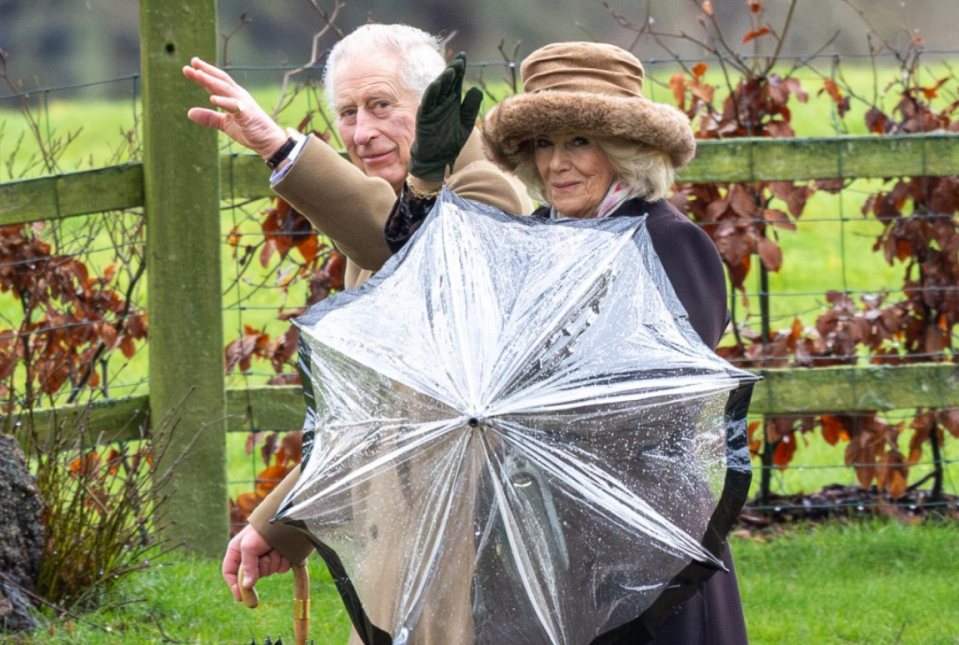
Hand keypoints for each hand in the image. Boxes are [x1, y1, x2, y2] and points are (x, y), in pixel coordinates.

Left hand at [183, 57, 289, 160]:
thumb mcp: (225, 124)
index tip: (190, 67)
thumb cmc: (250, 130)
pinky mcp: (247, 114)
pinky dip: (224, 101)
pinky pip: (234, 106)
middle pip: (220, 80)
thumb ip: (209, 117)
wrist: (270, 142)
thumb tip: (189, 113)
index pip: (217, 82)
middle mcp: (239, 96)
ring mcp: (244, 103)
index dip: (204, 74)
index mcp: (233, 97)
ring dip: (211, 81)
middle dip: (206, 71)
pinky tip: (212, 98)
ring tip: (198, 74)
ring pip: (225, 88)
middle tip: (192, 63)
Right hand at [222, 524, 292, 601]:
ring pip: (268, 572)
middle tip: (265, 554)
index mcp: (238, 550)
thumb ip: (247, 567)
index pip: (230, 572)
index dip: (234, 584)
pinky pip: (281, 568)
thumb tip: (246, 586)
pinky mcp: (280, 557)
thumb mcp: (249, 547)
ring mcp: (267, 557)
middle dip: (261, 567)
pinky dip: (283, 562)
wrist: (287, 519)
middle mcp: (251, 555)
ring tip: (275, 548)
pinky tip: (284, 551)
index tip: (240, 597)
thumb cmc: (262, 529)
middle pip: (252, 575)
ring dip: (273, 562)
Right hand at [408, 52, 483, 181]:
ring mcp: (432, 109)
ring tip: (452, 70)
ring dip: (443, 79)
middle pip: (447, 82)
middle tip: (460, 60)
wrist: (437, 160)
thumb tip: (477, 88)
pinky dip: (432, 93)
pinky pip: (427, 103)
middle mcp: (441, 102)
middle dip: (453, 71)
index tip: (464, 57)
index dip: (459, 69)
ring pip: (437, 90)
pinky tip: (437, 83)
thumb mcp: (465, 123)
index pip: (455, 82)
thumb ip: (471, 107)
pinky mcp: (424, 117)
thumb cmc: (449, 142)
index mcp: (451, 102)